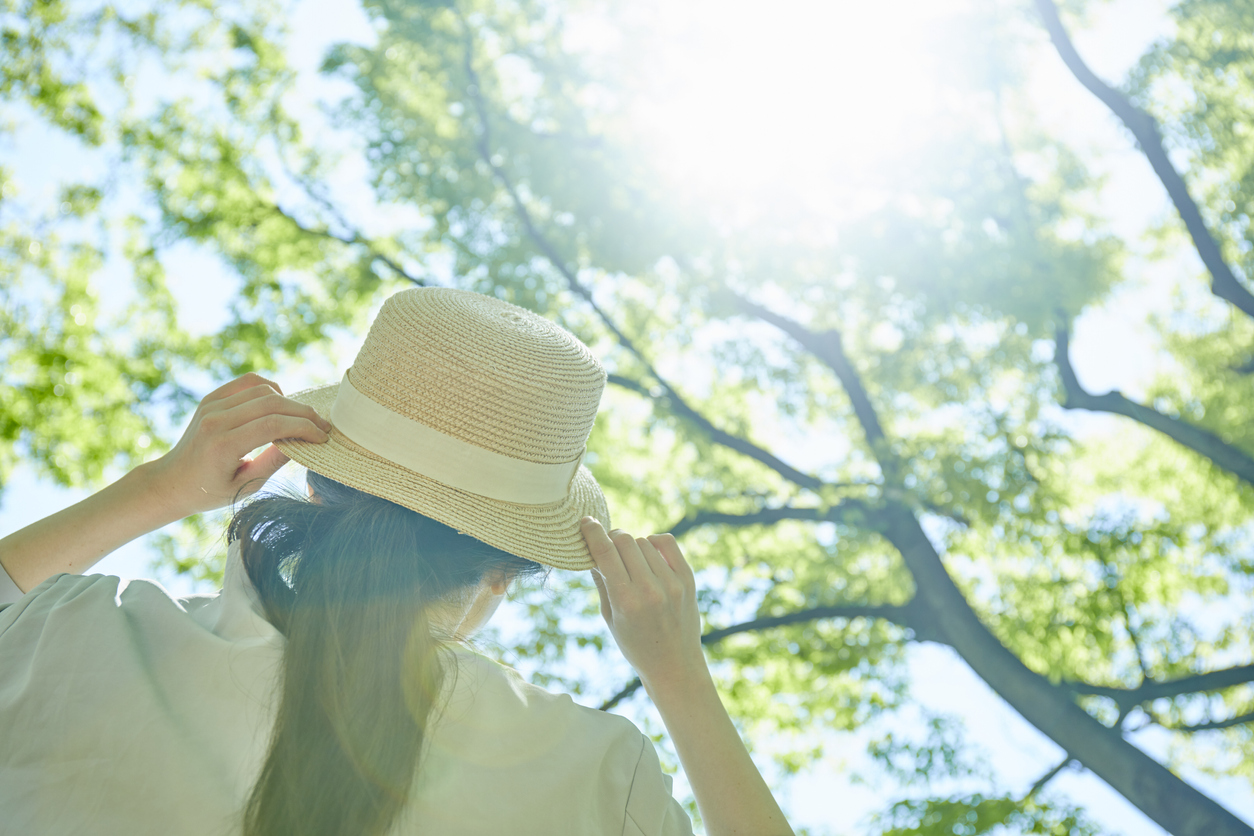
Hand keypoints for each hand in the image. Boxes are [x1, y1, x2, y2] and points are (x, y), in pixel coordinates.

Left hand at [147, 373, 330, 517]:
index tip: (322, 437)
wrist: (173, 481)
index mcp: (222, 445)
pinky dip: (271, 389)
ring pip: (263, 389)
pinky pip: (248, 383)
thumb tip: (303, 442)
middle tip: (323, 426)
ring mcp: (211, 405)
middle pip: (272, 403)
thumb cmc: (211, 491)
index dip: (304, 428)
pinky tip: (281, 405)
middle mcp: (215, 419)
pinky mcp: (211, 398)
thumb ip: (274, 462)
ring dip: (289, 401)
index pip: (273, 425)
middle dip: (303, 413)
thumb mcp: (246, 486)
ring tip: (303, 419)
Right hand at [581, 518, 705, 689]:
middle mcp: (650, 589)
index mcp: (626, 601)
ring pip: (643, 541)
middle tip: (608, 546)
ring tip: (630, 562)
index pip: (605, 553)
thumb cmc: (636, 645)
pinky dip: (653, 541)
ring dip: (632, 545)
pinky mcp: (687, 579)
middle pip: (624, 540)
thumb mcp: (610, 618)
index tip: (586, 522)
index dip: (593, 533)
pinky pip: (667, 543)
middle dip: (612, 538)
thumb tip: (591, 552)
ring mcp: (672, 583)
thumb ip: (601, 582)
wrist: (674, 665)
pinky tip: (648, 554)